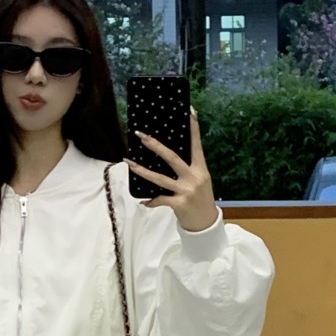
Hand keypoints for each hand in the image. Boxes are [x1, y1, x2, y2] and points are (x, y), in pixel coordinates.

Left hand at [125, 107, 217, 231]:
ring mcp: (186, 191)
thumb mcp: (200, 181)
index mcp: (200, 169)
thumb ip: (188, 169)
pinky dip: (150, 201)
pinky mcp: (179, 204)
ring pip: (160, 179)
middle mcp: (194, 177)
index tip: (189, 111)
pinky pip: (160, 200)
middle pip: (172, 158)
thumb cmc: (201, 200)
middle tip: (142, 136)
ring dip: (142, 171)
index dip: (193, 128)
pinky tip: (143, 201)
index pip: (196, 144)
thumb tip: (168, 156)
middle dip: (156, 146)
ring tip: (129, 163)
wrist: (206, 224)